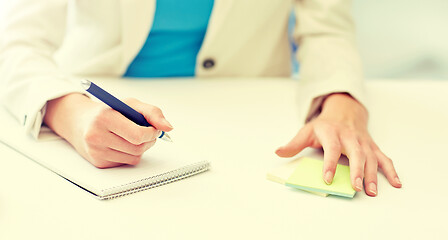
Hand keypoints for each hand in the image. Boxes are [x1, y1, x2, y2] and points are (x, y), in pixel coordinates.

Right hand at [44, 93, 172, 167]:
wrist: (80, 123)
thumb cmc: (109, 111)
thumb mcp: (130, 104)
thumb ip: (152, 112)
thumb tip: (168, 127)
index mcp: (105, 117)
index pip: (137, 135)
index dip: (152, 133)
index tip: (154, 129)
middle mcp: (96, 135)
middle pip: (138, 148)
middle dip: (149, 140)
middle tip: (147, 133)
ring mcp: (96, 151)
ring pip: (134, 157)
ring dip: (140, 148)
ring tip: (132, 137)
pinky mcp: (98, 163)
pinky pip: (127, 163)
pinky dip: (130, 154)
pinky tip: (122, 144)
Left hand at [275, 93, 401, 195]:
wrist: (344, 110)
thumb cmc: (324, 125)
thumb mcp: (306, 130)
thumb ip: (293, 144)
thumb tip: (278, 152)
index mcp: (332, 133)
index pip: (332, 148)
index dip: (330, 164)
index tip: (328, 178)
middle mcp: (350, 137)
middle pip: (356, 154)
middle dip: (357, 171)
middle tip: (356, 187)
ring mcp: (363, 142)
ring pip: (371, 158)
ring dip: (373, 175)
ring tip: (372, 191)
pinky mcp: (372, 146)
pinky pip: (383, 158)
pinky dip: (391, 170)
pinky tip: (396, 183)